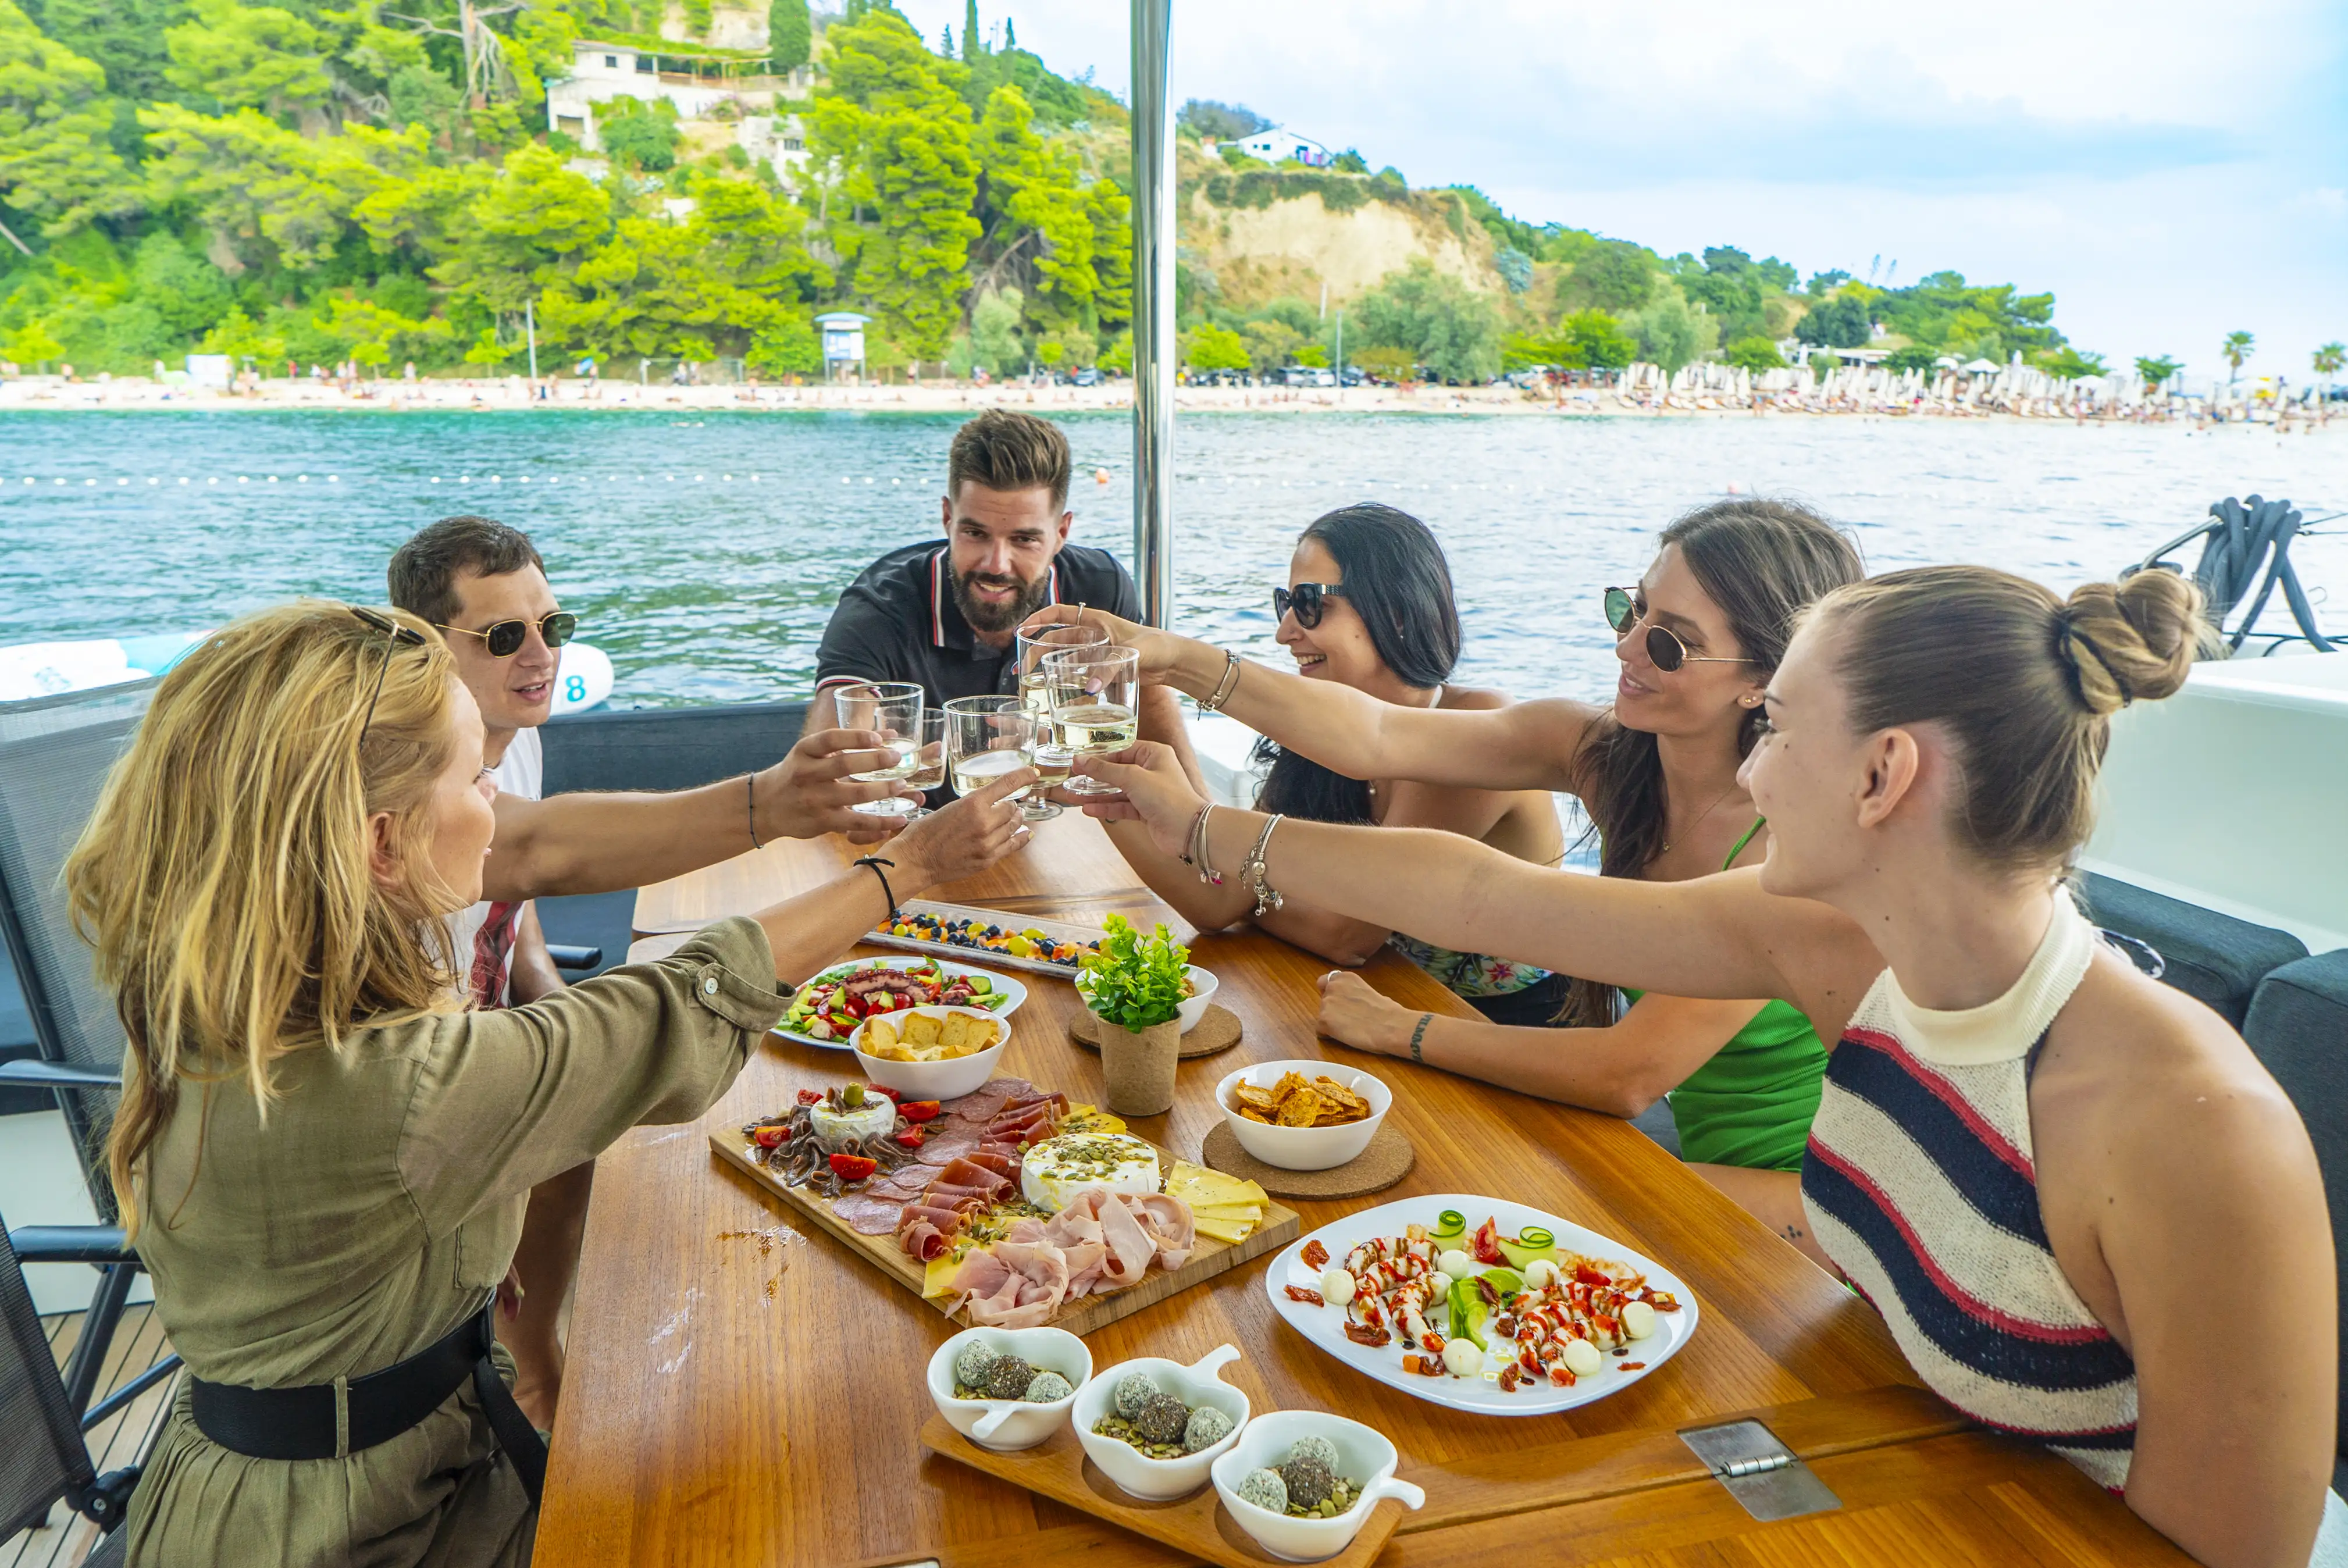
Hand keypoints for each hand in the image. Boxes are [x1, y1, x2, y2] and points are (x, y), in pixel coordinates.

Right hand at [754, 728, 918, 841]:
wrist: (767, 805)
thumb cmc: (798, 773)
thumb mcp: (810, 753)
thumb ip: (843, 745)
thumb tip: (890, 735)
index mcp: (805, 751)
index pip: (831, 738)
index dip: (857, 737)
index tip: (880, 737)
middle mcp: (807, 773)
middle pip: (845, 765)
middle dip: (875, 760)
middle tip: (897, 758)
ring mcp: (815, 799)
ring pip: (855, 795)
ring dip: (883, 790)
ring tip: (902, 785)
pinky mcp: (823, 822)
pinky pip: (857, 822)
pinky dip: (881, 821)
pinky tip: (899, 818)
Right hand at [886, 763, 1035, 890]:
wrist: (915, 860)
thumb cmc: (925, 832)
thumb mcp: (950, 808)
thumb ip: (973, 806)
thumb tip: (992, 805)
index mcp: (973, 804)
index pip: (1006, 784)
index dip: (1022, 776)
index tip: (1033, 772)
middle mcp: (984, 823)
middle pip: (1011, 808)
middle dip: (1010, 805)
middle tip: (1008, 805)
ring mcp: (988, 843)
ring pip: (1014, 827)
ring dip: (1015, 820)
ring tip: (1016, 817)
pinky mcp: (988, 860)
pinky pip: (1012, 846)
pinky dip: (1021, 838)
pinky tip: (1026, 833)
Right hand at [1018, 605, 1186, 681]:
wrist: (1175, 661)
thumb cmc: (1157, 646)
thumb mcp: (1131, 653)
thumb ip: (1110, 670)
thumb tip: (1089, 690)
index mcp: (1097, 621)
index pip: (1060, 614)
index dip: (1039, 619)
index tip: (1022, 629)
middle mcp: (1094, 635)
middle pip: (1057, 640)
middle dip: (1037, 651)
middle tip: (1022, 669)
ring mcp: (1098, 653)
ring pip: (1067, 659)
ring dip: (1049, 668)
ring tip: (1032, 683)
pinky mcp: (1105, 669)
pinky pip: (1082, 674)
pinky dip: (1070, 683)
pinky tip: (1059, 695)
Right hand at [1059, 742, 1203, 856]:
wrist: (1189, 830)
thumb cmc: (1168, 797)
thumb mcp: (1133, 778)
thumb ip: (1105, 770)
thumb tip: (1081, 760)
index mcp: (1153, 754)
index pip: (1120, 750)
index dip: (1098, 756)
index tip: (1078, 761)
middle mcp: (1152, 770)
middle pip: (1117, 771)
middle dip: (1094, 777)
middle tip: (1072, 779)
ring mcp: (1149, 792)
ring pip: (1117, 790)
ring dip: (1097, 794)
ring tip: (1074, 796)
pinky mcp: (1146, 810)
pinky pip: (1122, 806)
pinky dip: (1106, 807)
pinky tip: (1088, 809)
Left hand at [1317, 970, 1413, 1054]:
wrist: (1392, 1026)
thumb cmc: (1388, 1012)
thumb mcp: (1368, 991)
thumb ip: (1353, 993)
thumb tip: (1351, 1001)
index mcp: (1345, 977)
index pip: (1325, 983)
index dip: (1332, 995)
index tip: (1340, 1004)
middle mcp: (1332, 986)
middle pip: (1323, 1000)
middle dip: (1332, 1010)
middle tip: (1348, 1019)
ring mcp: (1326, 1003)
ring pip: (1322, 1016)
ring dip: (1331, 1023)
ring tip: (1350, 1028)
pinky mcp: (1323, 1021)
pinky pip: (1320, 1031)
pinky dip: (1329, 1036)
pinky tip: (1346, 1036)